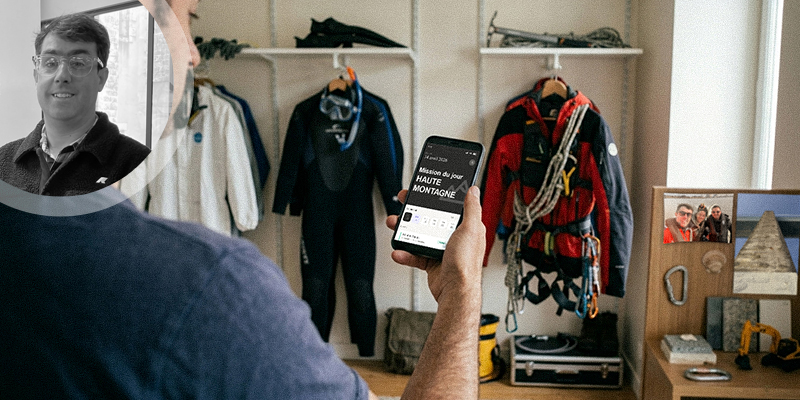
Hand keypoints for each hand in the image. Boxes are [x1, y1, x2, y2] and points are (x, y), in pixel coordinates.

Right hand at [385, 186, 484, 301]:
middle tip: (404, 204)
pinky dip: (405, 253)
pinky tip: (399, 252)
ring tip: (395, 225)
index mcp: (465, 228)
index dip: (437, 198)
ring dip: (406, 230)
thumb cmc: (466, 264)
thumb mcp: (470, 230)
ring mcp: (442, 250)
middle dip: (415, 212)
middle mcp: (454, 238)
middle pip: (431, 219)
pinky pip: (415, 254)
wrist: (455, 291)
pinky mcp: (431, 262)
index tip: (425, 192)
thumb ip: (472, 209)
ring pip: (420, 235)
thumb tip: (474, 191)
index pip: (450, 208)